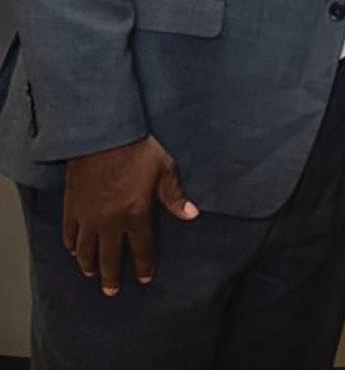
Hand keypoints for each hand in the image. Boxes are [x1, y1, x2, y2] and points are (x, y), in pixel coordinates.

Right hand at [62, 136, 198, 294]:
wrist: (103, 136)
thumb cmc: (138, 150)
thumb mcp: (164, 169)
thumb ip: (175, 196)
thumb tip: (192, 214)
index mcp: (135, 214)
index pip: (141, 247)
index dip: (143, 265)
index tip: (144, 279)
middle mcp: (109, 222)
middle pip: (110, 256)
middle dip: (112, 275)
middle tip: (112, 291)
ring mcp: (88, 216)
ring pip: (86, 249)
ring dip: (89, 264)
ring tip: (91, 275)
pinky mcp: (72, 205)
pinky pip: (69, 232)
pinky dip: (70, 244)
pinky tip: (73, 251)